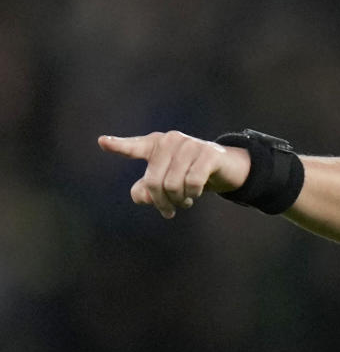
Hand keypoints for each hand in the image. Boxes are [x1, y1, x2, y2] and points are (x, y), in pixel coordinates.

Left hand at [98, 131, 250, 218]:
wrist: (224, 167)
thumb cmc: (188, 174)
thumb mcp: (165, 183)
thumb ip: (145, 191)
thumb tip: (144, 197)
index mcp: (156, 145)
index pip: (134, 147)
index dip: (118, 145)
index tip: (102, 142)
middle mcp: (171, 140)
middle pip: (153, 181)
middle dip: (160, 202)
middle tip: (169, 211)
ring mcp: (191, 144)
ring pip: (173, 184)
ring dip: (179, 201)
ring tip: (184, 201)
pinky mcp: (209, 153)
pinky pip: (192, 183)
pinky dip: (192, 195)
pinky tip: (196, 194)